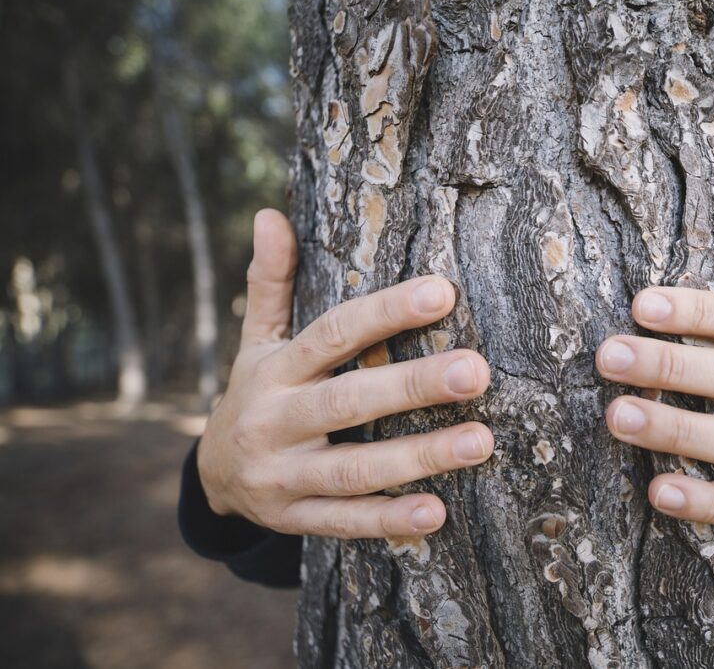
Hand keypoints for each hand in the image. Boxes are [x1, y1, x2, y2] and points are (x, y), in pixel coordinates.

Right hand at [197, 209, 492, 538]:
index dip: (385, 312)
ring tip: (480, 442)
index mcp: (275, 370)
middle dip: (413, 386)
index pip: (333, 334)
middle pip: (347, 401)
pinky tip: (436, 514)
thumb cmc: (257, 394)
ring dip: (418, 457)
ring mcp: (282, 475)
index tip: (443, 292)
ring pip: (353, 468)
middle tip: (476, 372)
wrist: (212, 477)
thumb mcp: (257, 341)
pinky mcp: (294, 518)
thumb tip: (269, 214)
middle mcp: (275, 421)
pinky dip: (388, 521)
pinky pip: (343, 521)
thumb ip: (270, 283)